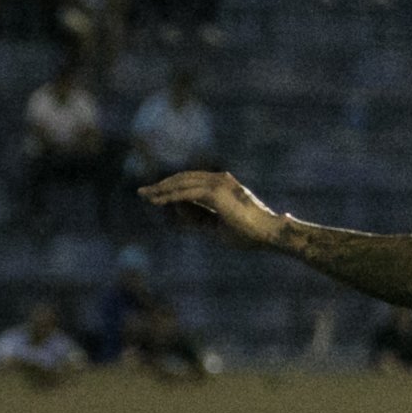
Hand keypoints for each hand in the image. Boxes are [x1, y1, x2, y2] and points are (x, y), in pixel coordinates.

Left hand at [140, 168, 285, 246]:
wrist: (268, 233)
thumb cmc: (248, 233)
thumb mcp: (216, 225)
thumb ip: (197, 216)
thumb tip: (176, 209)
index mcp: (223, 185)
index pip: (191, 182)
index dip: (172, 187)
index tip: (155, 195)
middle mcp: (220, 180)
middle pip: (183, 179)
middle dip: (162, 185)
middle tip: (143, 192)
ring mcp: (218, 184)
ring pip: (182, 183)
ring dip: (162, 190)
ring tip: (145, 196)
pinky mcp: (215, 193)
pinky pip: (185, 193)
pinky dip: (169, 197)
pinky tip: (156, 201)